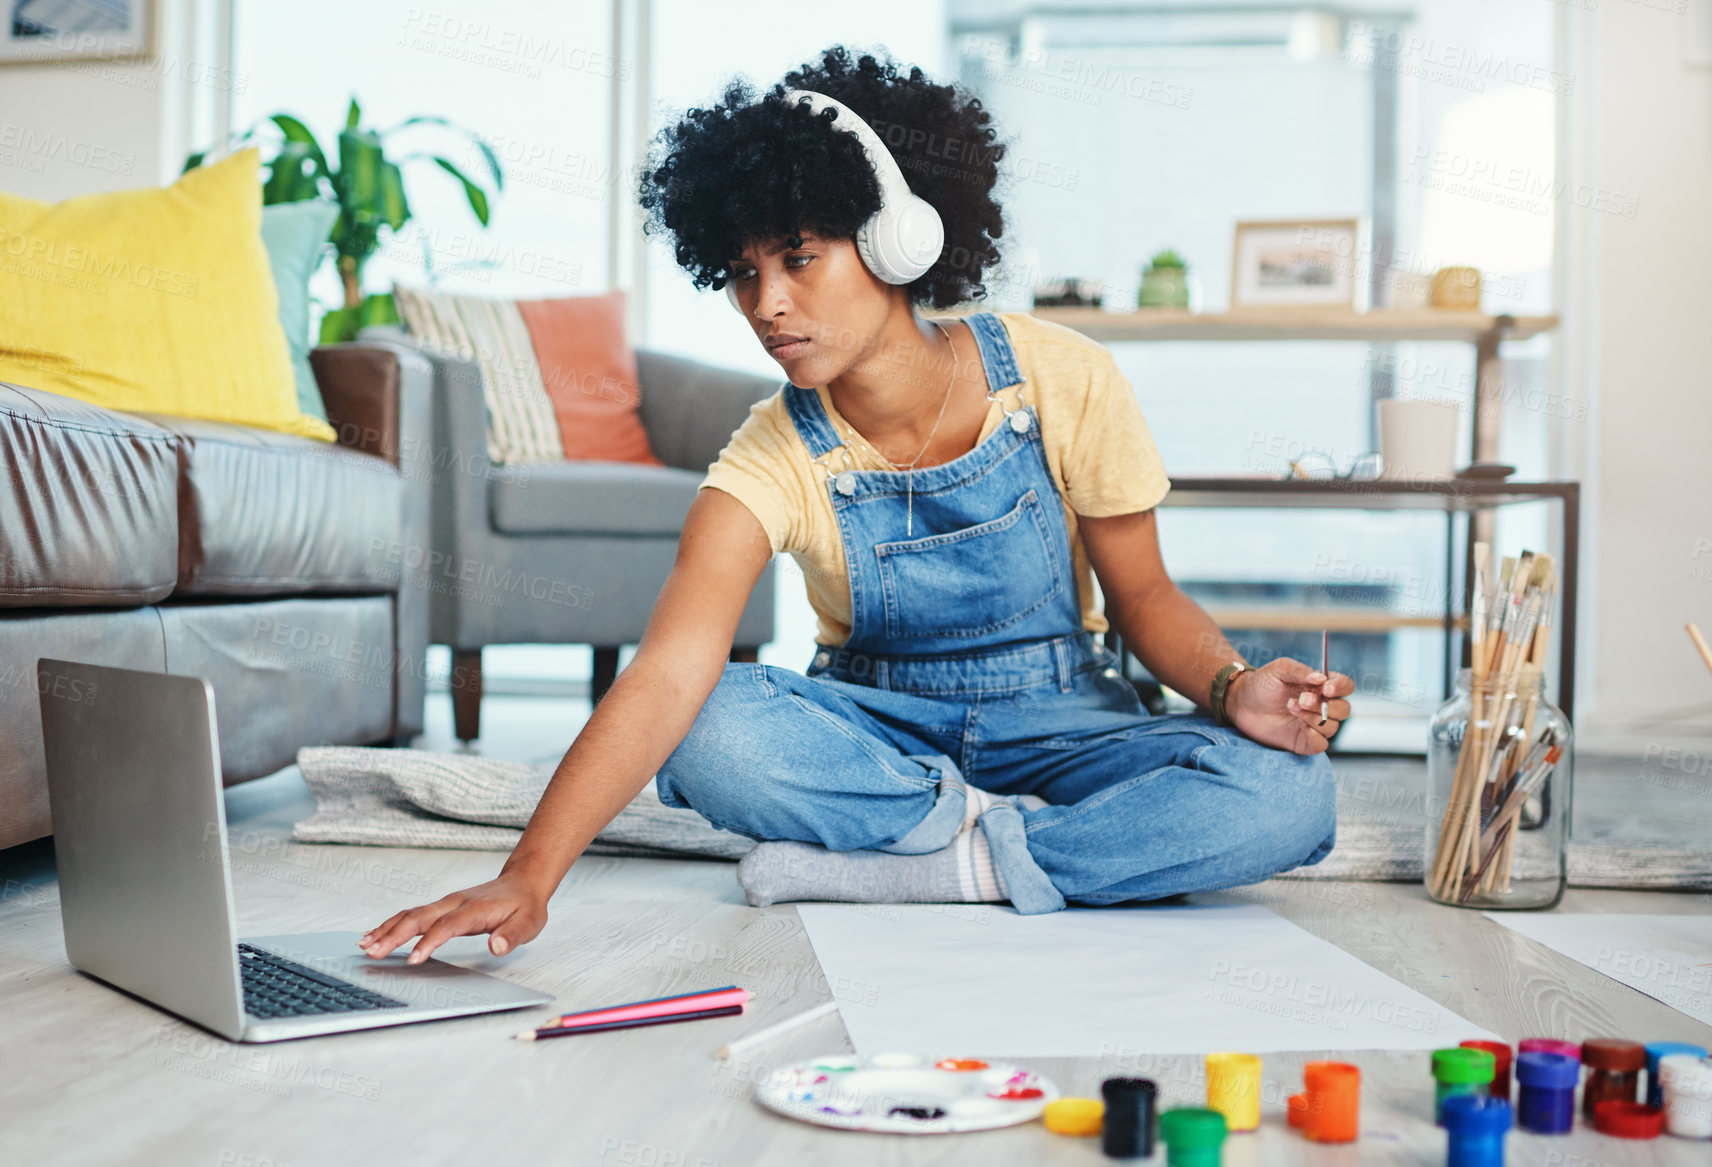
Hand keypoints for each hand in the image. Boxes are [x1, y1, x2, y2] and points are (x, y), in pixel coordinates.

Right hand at [358, 873, 549, 964]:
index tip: (413, 960)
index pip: (447, 926)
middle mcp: (455, 903)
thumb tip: (497, 946)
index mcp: (475, 908)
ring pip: (411, 914)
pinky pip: (412, 915)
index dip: (429, 942)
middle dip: (394, 935)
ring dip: (387, 929)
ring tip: (364, 946)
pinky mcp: (441, 907)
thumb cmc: (525, 905)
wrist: (524, 882)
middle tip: (373, 953)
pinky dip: (392, 924)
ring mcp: (446, 903)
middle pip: (419, 917)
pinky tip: (376, 935)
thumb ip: (512, 935)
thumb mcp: (529, 923)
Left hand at [1224, 658, 1352, 754]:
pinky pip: (1321, 745)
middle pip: (1343, 709)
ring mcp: (1313, 725)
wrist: (1241, 703)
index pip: (1345, 686)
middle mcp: (1321, 706)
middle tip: (1301, 699)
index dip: (1341, 687)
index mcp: (1320, 687)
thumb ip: (1300, 671)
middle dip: (1325, 705)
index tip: (1326, 688)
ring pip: (1332, 727)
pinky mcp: (1303, 741)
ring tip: (1291, 707)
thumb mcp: (1279, 669)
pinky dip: (1315, 737)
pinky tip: (1301, 727)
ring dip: (1314, 718)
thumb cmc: (1261, 683)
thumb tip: (1321, 678)